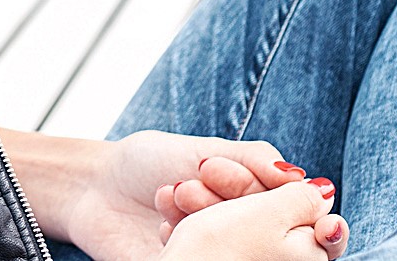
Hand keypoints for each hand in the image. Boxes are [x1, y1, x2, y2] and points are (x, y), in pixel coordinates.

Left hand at [52, 130, 313, 260]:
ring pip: (241, 252)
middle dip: (235, 202)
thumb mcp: (202, 148)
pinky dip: (187, 245)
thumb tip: (301, 177)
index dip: (282, 199)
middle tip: (197, 179)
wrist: (95, 188)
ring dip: (208, 220)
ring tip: (174, 193)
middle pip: (273, 233)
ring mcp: (222, 257)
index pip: (297, 210)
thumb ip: (253, 159)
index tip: (251, 179)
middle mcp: (245, 235)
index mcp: (257, 201)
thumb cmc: (149, 162)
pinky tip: (161, 222)